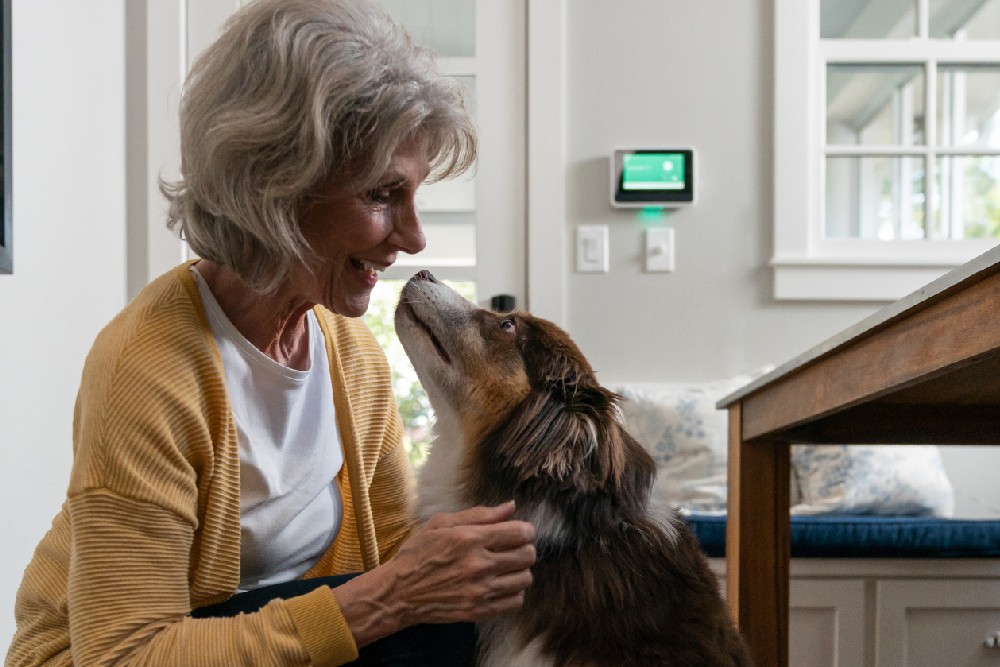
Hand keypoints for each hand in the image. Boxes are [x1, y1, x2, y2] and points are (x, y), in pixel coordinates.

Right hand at [333, 501, 535, 645]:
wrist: (398, 592)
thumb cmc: (418, 553)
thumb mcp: (441, 524)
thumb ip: (479, 514)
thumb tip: (511, 507)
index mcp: (469, 539)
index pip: (520, 533)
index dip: (525, 530)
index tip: (519, 531)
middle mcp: (478, 566)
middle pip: (527, 556)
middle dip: (525, 548)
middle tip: (512, 548)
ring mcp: (479, 591)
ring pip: (525, 579)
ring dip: (520, 571)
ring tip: (505, 567)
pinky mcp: (478, 611)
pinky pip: (515, 602)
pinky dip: (513, 592)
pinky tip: (500, 585)